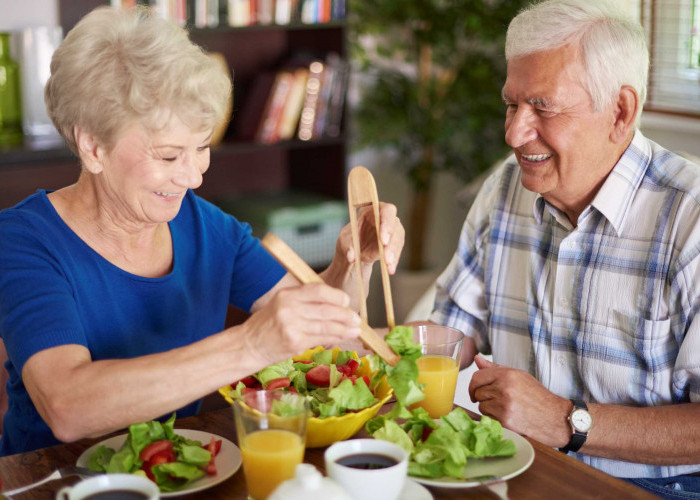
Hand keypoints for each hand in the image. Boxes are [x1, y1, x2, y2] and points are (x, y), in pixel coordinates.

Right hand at [243, 283, 361, 364]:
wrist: (248, 345)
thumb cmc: (267, 325)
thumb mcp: (281, 304)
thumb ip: (304, 301)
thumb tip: (335, 303)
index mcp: (287, 294)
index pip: (318, 290)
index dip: (336, 296)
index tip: (346, 302)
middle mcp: (289, 308)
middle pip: (326, 309)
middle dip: (345, 314)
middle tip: (356, 318)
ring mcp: (292, 326)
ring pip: (327, 325)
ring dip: (345, 328)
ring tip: (356, 330)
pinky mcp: (295, 343)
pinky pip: (322, 338)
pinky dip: (336, 338)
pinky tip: (344, 337)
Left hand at [336, 202, 404, 273]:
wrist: (355, 250)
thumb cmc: (350, 239)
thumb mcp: (344, 241)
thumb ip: (348, 247)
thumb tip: (351, 257)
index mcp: (374, 210)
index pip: (386, 211)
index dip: (387, 223)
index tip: (383, 239)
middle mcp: (386, 218)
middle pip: (395, 226)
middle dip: (391, 241)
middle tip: (386, 256)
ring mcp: (393, 231)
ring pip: (398, 240)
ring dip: (393, 254)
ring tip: (388, 266)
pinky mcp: (395, 243)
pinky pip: (397, 252)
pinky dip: (393, 261)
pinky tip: (390, 269)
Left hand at [468, 355, 571, 446]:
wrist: (555, 418)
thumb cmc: (538, 397)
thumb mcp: (519, 376)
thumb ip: (495, 369)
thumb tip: (477, 359)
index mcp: (507, 375)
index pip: (477, 376)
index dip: (473, 385)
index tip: (475, 390)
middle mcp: (504, 388)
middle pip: (478, 392)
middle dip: (484, 397)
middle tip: (499, 400)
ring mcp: (503, 405)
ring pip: (481, 406)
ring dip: (489, 409)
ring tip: (506, 409)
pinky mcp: (504, 420)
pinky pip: (488, 418)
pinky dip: (494, 419)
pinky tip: (507, 417)